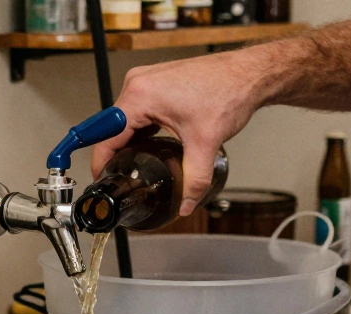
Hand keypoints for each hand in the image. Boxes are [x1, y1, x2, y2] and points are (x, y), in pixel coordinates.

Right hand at [90, 49, 266, 215]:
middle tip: (125, 177)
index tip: (102, 180)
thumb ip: (194, 180)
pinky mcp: (157, 81)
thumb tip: (186, 203)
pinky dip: (142, 128)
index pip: (107, 136)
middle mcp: (138, 83)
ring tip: (139, 162)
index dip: (101, 162)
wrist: (249, 74)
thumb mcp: (206, 144)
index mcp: (140, 95)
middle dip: (118, 153)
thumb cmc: (228, 91)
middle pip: (114, 127)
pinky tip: (152, 143)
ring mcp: (147, 80)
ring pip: (127, 119)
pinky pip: (139, 109)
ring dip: (131, 140)